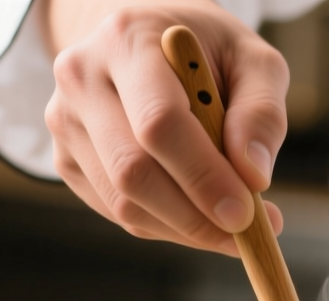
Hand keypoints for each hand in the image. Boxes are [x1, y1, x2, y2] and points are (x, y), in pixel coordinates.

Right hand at [44, 0, 288, 254]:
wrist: (145, 39)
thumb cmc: (206, 52)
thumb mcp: (252, 60)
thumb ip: (262, 113)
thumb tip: (254, 178)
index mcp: (128, 41)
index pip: (159, 122)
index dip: (203, 176)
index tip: (246, 214)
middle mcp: (83, 78)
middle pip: (132, 171)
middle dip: (195, 216)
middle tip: (247, 233)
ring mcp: (66, 122)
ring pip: (124, 203)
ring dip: (185, 228)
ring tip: (230, 222)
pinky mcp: (66, 159)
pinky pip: (118, 213)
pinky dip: (166, 226)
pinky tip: (196, 210)